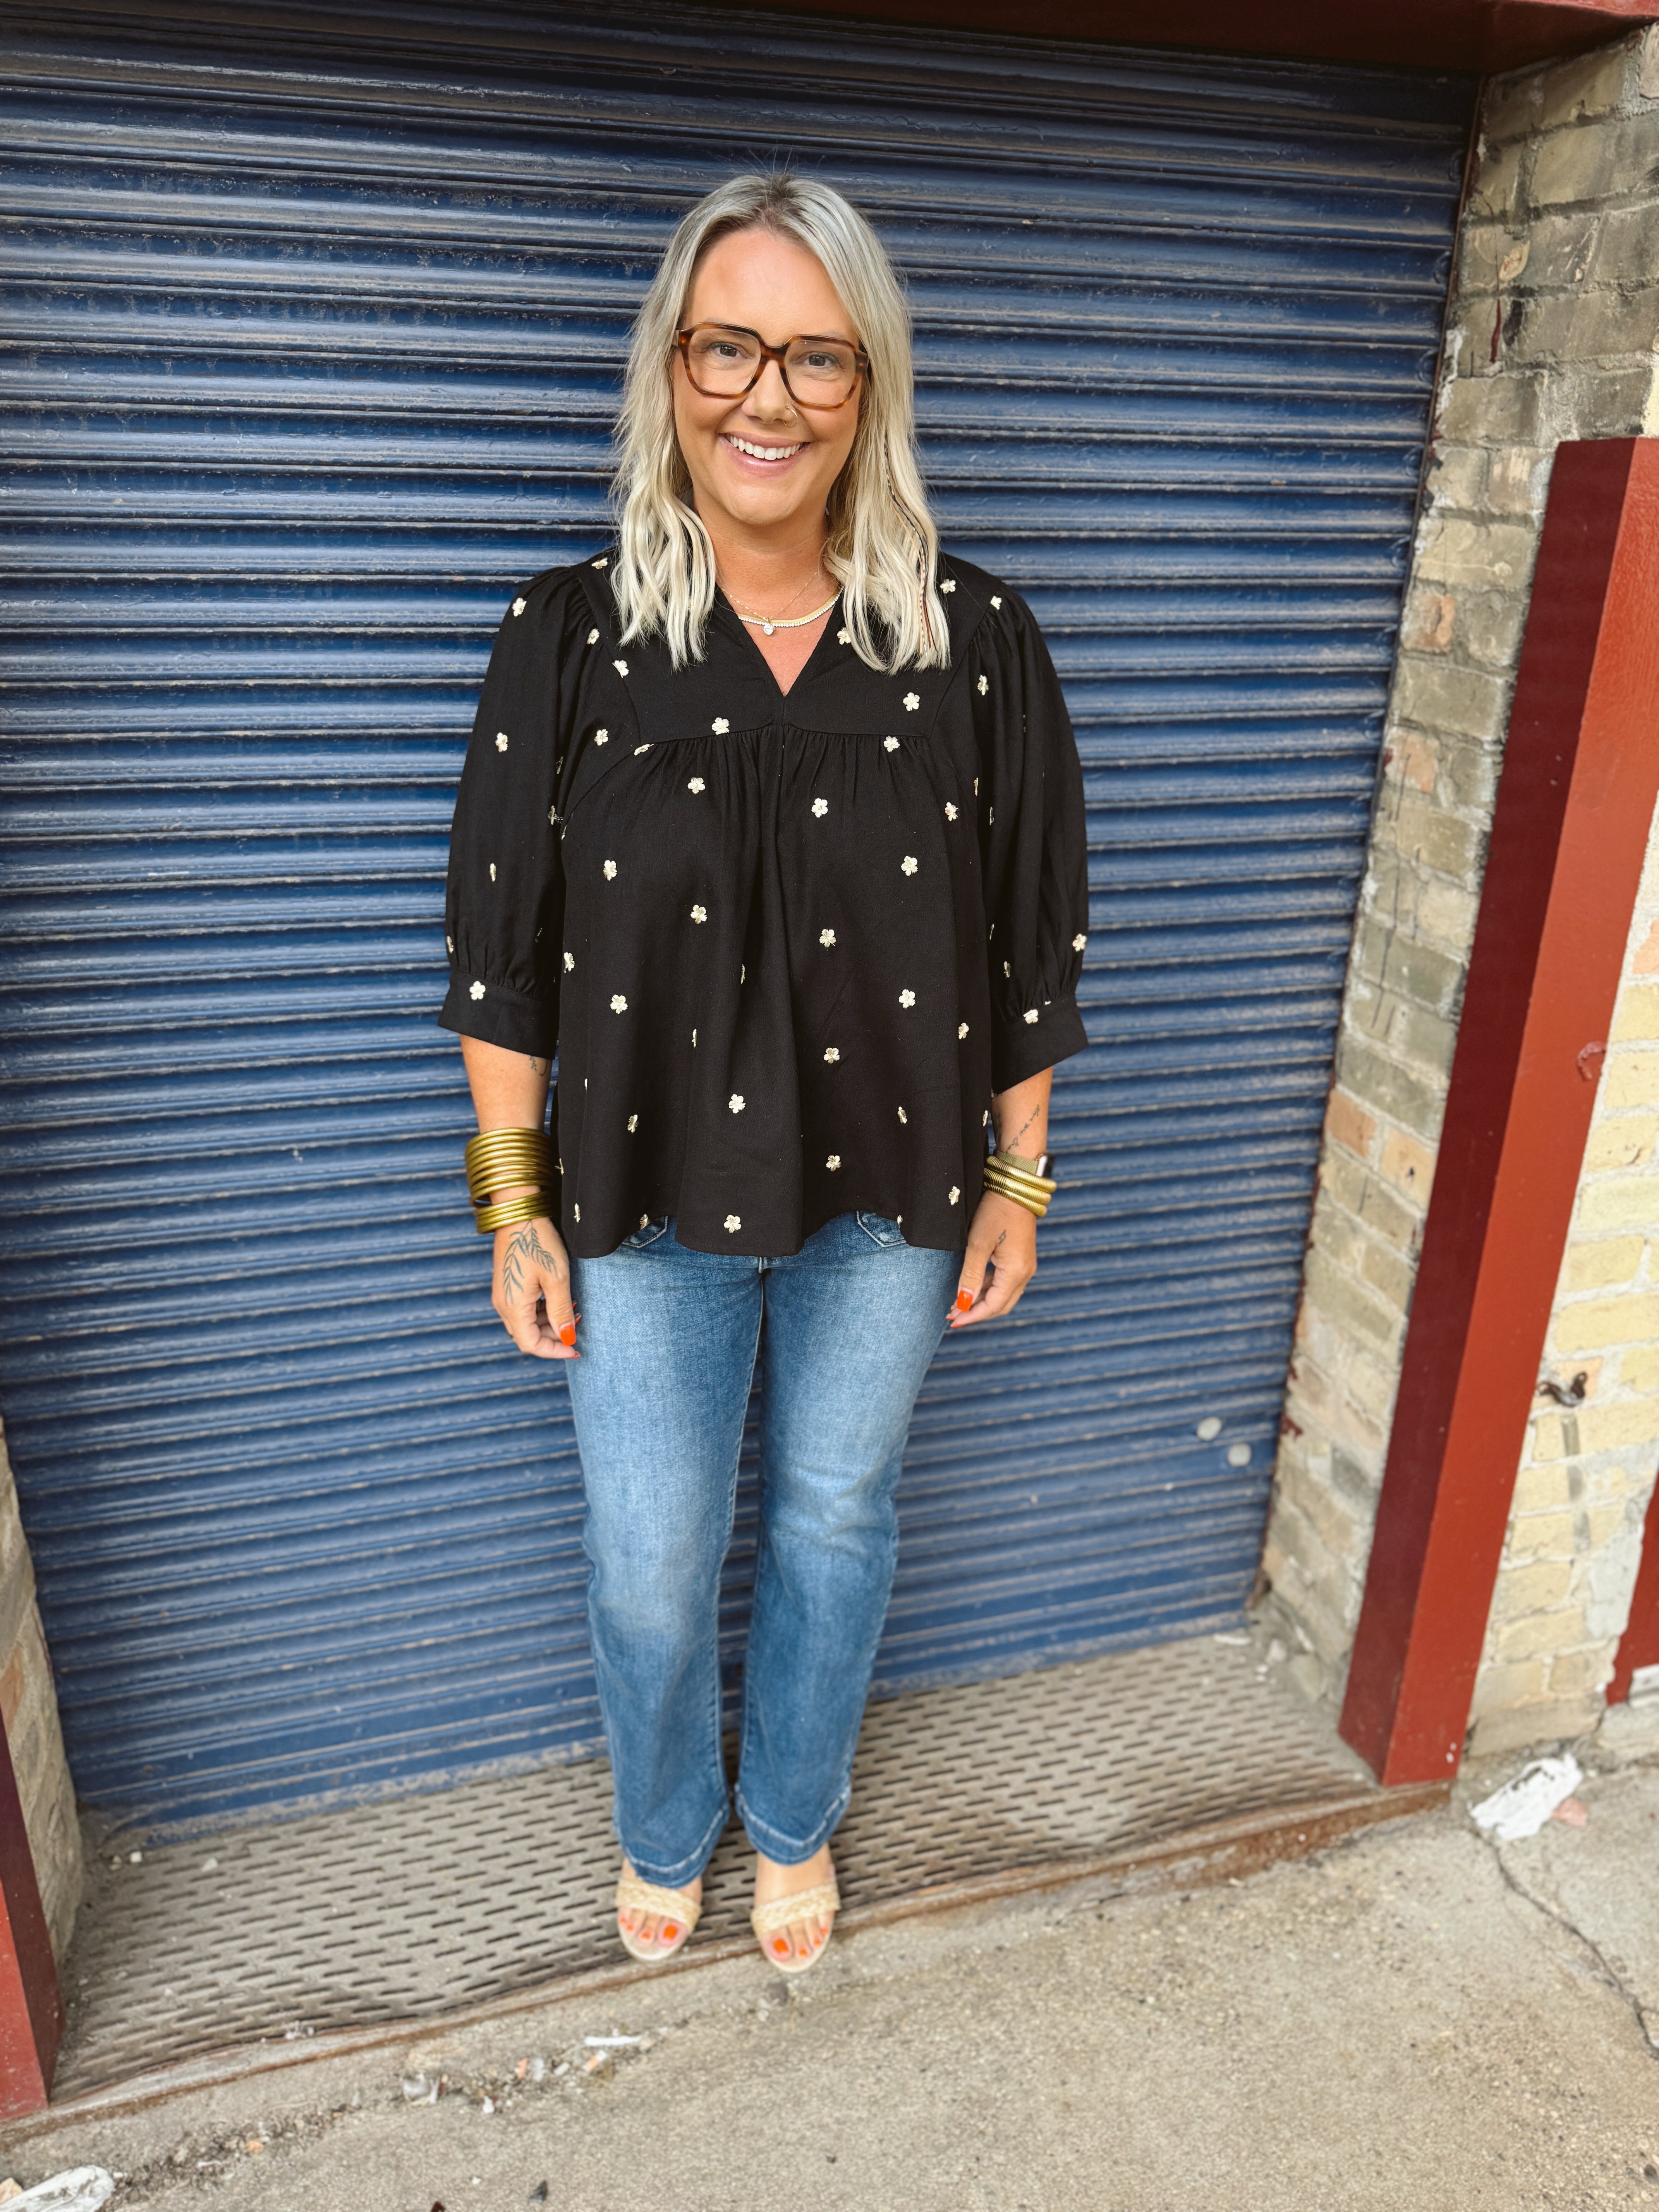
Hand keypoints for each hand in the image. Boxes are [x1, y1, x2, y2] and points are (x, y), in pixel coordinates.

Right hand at [493, 1214, 577, 1358]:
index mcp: (513, 1307)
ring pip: (525, 1323)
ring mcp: (503, 1295)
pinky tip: (558, 1300)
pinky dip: (541, 1311)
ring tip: (572, 1310)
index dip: (554, 1351)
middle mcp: (503, 1305)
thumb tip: (567, 1338)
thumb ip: (560, 1312)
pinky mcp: (507, 1285)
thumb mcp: (557, 1279)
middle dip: (553, 1337)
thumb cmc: (538, 1243)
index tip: (575, 1349)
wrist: (519, 1214)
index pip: (530, 1345)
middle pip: (527, 1336)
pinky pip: (522, 1309)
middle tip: (578, 1326)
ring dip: (548, 1323)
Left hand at [949, 1191, 1037, 1327]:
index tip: (953, 1321)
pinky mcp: (1021, 1258)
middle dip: (976, 1312)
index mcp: (1015, 1272)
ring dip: (981, 1301)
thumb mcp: (977, 1244)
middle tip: (953, 1315)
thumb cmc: (995, 1212)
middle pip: (1000, 1305)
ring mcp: (1025, 1265)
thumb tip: (963, 1303)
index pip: (993, 1306)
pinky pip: (1005, 1281)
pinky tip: (972, 1286)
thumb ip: (970, 1276)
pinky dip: (988, 1288)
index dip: (972, 1316)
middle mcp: (1025, 1273)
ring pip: (1003, 1295)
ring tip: (958, 1302)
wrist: (1014, 1187)